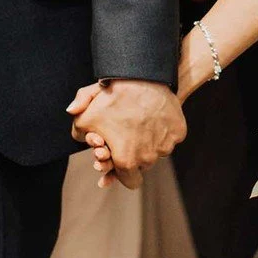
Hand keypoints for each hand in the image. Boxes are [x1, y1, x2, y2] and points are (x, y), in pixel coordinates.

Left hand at [67, 78, 185, 189]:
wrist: (143, 76)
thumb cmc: (112, 97)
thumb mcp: (85, 115)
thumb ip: (79, 131)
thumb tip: (80, 138)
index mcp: (126, 161)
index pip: (129, 181)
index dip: (123, 172)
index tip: (120, 159)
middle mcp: (149, 158)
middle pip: (143, 165)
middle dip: (134, 154)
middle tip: (128, 136)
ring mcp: (166, 145)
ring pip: (158, 151)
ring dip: (149, 143)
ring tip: (140, 123)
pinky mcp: (179, 132)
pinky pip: (170, 137)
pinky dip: (163, 131)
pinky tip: (153, 118)